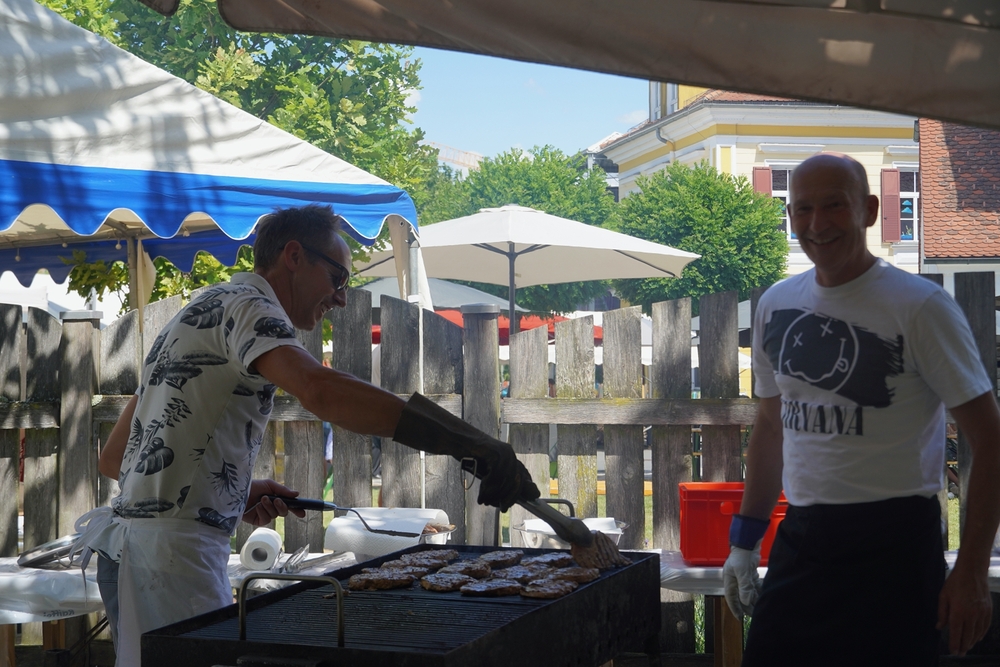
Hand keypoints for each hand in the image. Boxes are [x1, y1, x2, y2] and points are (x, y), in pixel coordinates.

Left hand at [242, 479, 305, 525]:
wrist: (236, 493)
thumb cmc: (252, 486)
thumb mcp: (268, 485)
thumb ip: (282, 490)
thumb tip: (297, 494)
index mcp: (277, 498)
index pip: (289, 505)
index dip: (297, 509)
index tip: (302, 512)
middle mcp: (272, 507)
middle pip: (284, 512)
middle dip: (282, 506)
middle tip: (276, 500)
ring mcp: (265, 514)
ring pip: (275, 515)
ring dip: (269, 507)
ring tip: (261, 499)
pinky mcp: (258, 521)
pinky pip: (266, 519)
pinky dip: (263, 512)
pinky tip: (257, 507)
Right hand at [392, 392, 539, 510]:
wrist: (458, 440)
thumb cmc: (471, 455)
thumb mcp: (487, 470)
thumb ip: (498, 481)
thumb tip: (506, 499)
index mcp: (510, 457)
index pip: (523, 476)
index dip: (521, 492)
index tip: (514, 503)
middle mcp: (510, 453)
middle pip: (516, 481)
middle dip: (508, 497)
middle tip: (500, 508)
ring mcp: (503, 452)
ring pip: (505, 481)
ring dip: (494, 494)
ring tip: (484, 501)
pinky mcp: (495, 452)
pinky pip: (496, 475)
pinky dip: (488, 487)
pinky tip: (482, 493)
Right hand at [723, 543, 761, 617]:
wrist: (748, 543)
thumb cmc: (741, 556)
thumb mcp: (741, 572)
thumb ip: (744, 586)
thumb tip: (746, 601)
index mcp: (729, 580)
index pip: (731, 597)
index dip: (734, 607)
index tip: (739, 617)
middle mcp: (735, 580)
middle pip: (740, 596)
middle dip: (746, 606)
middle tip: (753, 615)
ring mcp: (743, 577)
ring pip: (748, 592)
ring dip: (753, 600)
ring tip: (759, 609)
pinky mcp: (750, 574)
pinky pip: (754, 586)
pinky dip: (758, 592)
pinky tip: (763, 597)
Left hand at [937, 559, 992, 654]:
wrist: (972, 572)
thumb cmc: (955, 583)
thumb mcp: (943, 596)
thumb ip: (942, 613)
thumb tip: (939, 627)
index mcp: (958, 611)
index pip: (956, 633)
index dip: (955, 643)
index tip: (953, 651)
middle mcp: (971, 615)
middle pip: (968, 635)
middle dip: (963, 646)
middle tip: (960, 653)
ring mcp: (981, 613)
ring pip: (977, 633)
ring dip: (972, 641)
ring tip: (967, 647)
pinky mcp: (988, 610)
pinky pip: (985, 626)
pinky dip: (981, 634)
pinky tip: (977, 637)